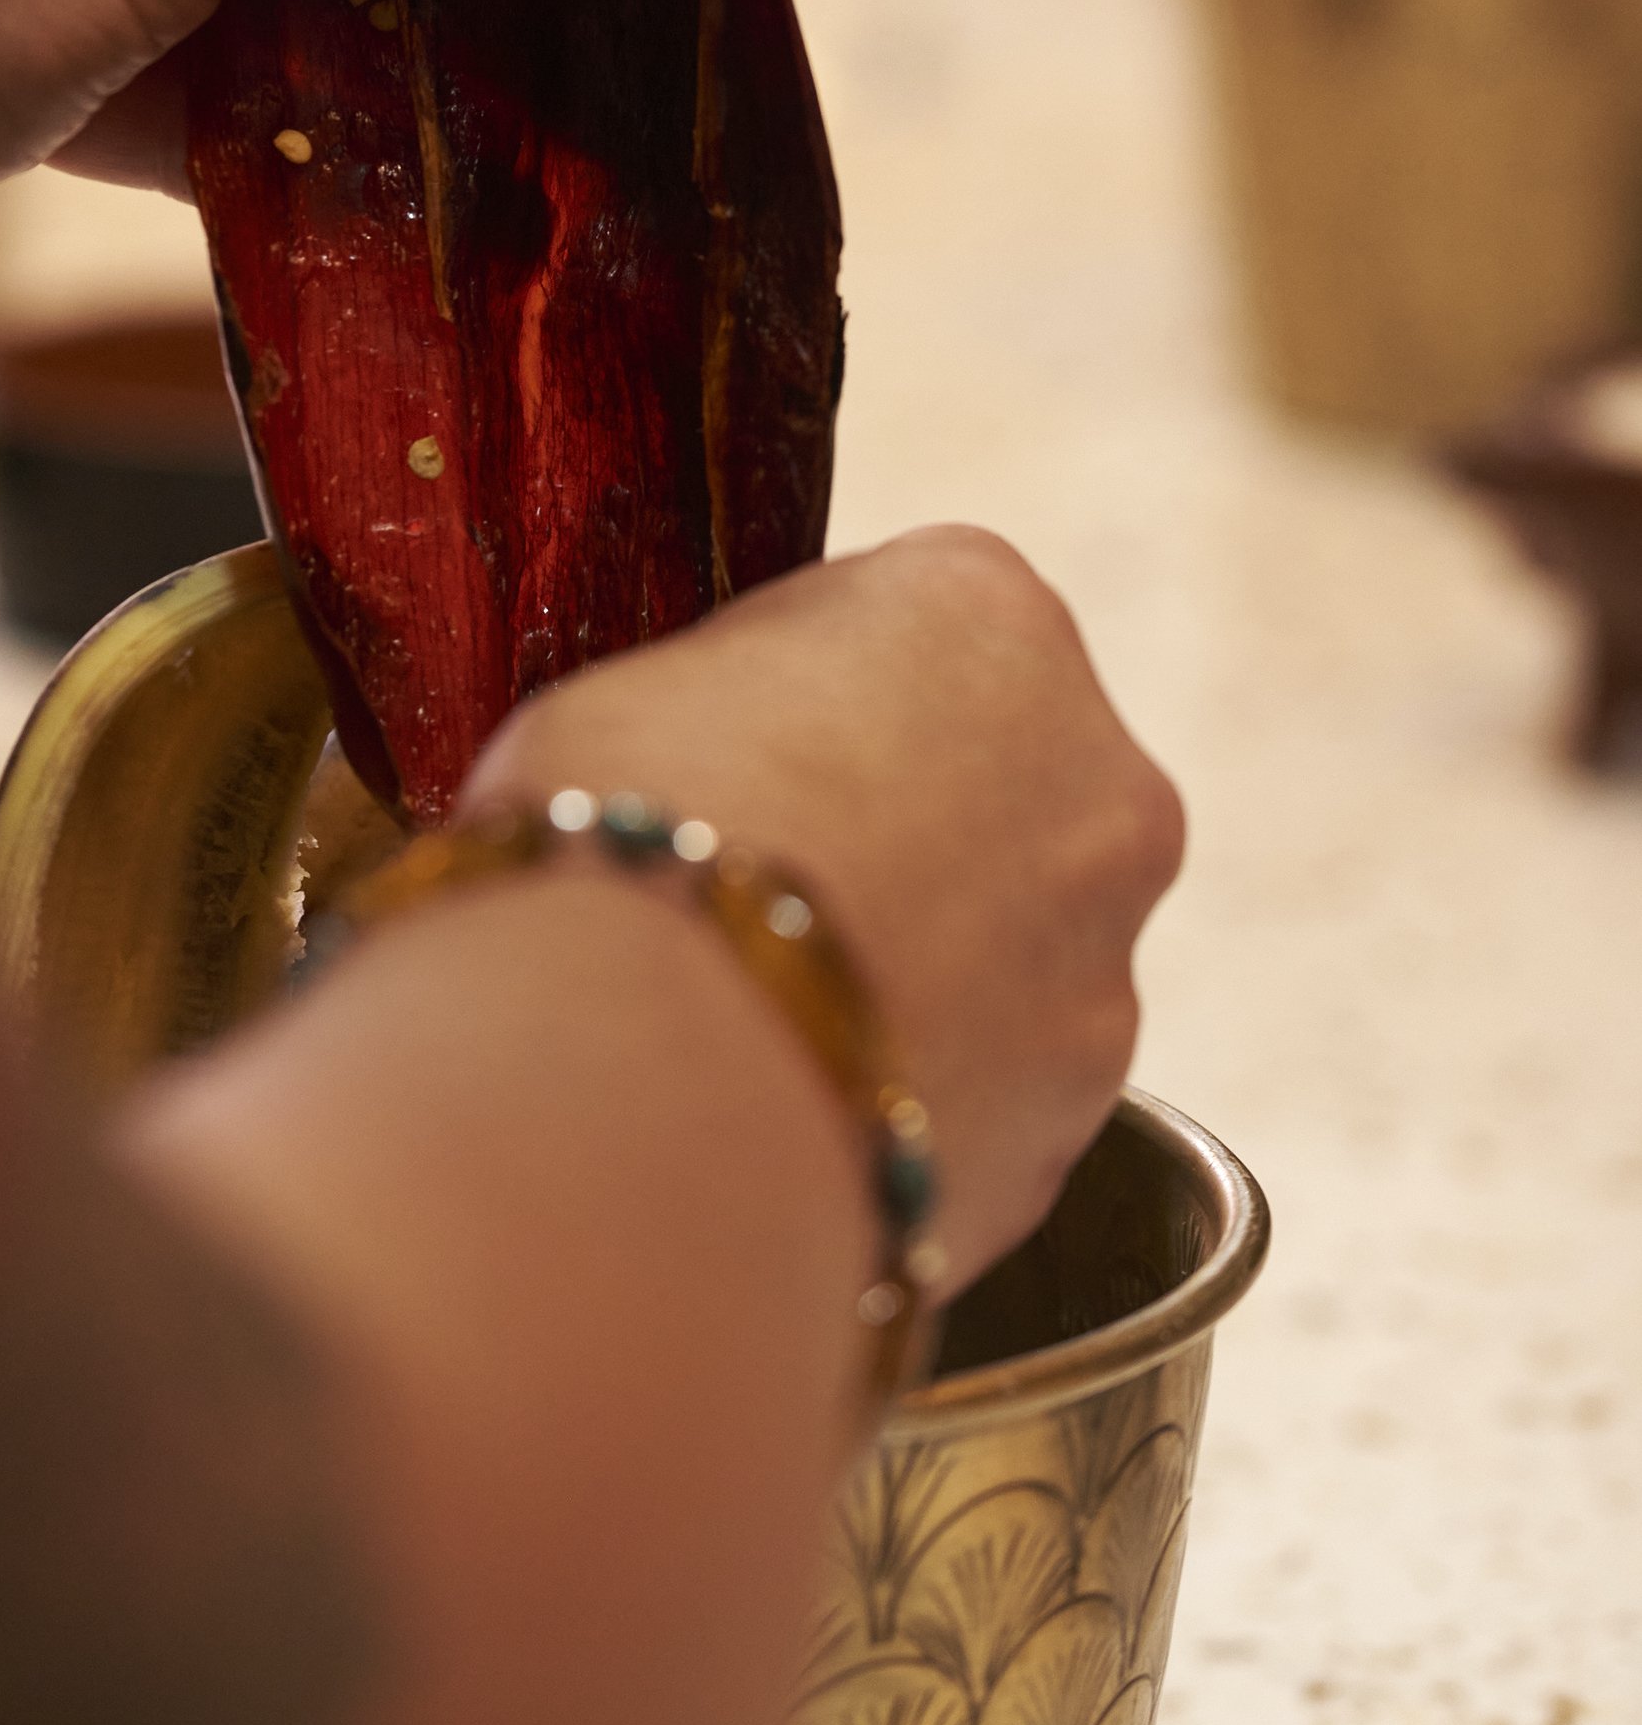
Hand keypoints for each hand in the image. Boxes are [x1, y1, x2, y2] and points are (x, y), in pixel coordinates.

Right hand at [464, 525, 1182, 1293]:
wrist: (641, 1065)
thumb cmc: (621, 833)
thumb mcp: (650, 682)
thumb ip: (750, 700)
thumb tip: (739, 755)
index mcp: (986, 610)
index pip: (923, 618)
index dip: (821, 691)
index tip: (753, 746)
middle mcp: (1098, 769)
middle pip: (1007, 778)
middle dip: (914, 824)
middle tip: (773, 882)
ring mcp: (1104, 956)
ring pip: (1021, 944)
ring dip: (933, 965)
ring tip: (776, 1014)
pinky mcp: (1081, 1114)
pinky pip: (1000, 1083)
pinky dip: (925, 1089)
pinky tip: (810, 1102)